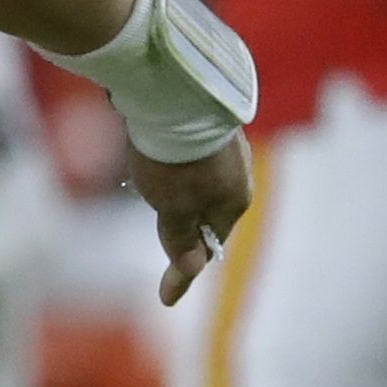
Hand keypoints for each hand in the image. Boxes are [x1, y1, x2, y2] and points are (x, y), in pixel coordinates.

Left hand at [126, 136, 250, 304]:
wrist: (174, 92)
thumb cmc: (175, 161)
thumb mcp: (173, 210)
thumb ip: (181, 243)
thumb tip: (185, 279)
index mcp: (235, 201)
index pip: (208, 244)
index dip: (183, 266)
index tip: (166, 295)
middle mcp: (238, 173)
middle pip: (205, 210)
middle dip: (181, 221)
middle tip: (154, 216)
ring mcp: (226, 144)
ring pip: (198, 180)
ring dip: (175, 186)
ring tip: (148, 176)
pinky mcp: (209, 122)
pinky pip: (192, 153)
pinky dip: (175, 161)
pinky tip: (155, 151)